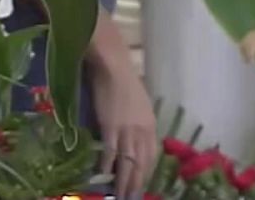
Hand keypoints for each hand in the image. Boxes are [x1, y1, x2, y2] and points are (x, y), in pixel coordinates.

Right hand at [88, 16, 156, 198]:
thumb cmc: (124, 85)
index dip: (146, 172)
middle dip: (136, 182)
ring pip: (127, 161)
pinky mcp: (111, 127)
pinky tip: (103, 176)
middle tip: (131, 198)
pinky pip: (110, 152)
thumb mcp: (139, 107)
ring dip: (123, 181)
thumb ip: (139, 125)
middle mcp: (142, 130)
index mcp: (150, 125)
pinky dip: (107, 166)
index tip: (141, 185)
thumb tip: (134, 142)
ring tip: (119, 195)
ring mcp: (127, 129)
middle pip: (141, 162)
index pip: (151, 155)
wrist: (114, 68)